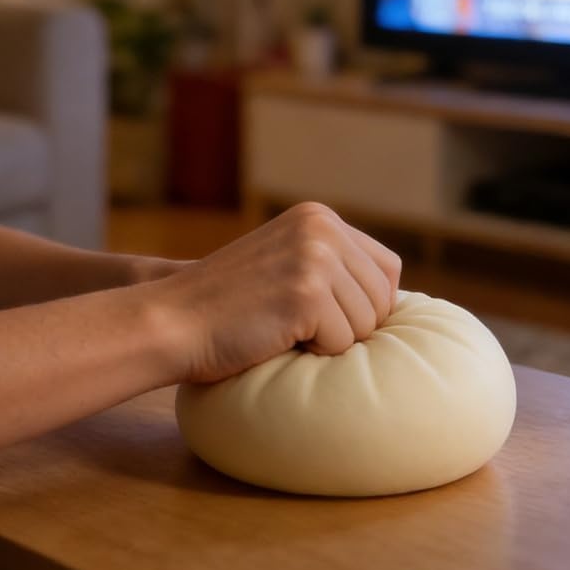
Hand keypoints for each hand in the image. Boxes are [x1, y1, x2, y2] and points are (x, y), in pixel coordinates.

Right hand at [145, 202, 401, 384]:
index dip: (366, 305)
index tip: (324, 316)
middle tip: (296, 324)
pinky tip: (274, 336)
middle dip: (349, 325)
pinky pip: (341, 345)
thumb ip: (331, 264)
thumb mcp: (285, 262)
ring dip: (329, 340)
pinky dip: (312, 353)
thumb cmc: (229, 308)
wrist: (174, 321)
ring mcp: (314, 256)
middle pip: (383, 300)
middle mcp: (321, 226)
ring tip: (281, 326)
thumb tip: (395, 299)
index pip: (387, 269)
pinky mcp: (307, 291)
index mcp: (318, 216)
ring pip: (366, 326)